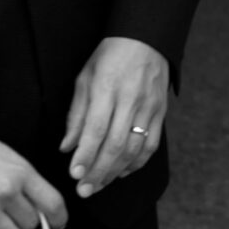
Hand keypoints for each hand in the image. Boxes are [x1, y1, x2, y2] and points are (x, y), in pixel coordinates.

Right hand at [0, 125, 67, 228]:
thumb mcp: (7, 156)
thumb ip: (25, 179)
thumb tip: (38, 203)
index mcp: (21, 172)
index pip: (53, 203)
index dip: (59, 219)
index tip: (57, 226)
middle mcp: (6, 192)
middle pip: (31, 224)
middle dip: (23, 222)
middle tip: (9, 215)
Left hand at [58, 36, 168, 197]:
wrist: (146, 38)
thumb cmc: (110, 56)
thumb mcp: (85, 78)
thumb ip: (76, 114)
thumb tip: (67, 147)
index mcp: (108, 88)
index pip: (96, 128)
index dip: (86, 154)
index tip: (74, 174)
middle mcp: (131, 99)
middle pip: (116, 144)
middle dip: (99, 171)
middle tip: (84, 190)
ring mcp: (149, 107)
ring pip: (134, 149)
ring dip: (115, 171)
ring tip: (99, 185)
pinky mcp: (161, 112)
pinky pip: (151, 144)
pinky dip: (137, 163)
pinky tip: (122, 172)